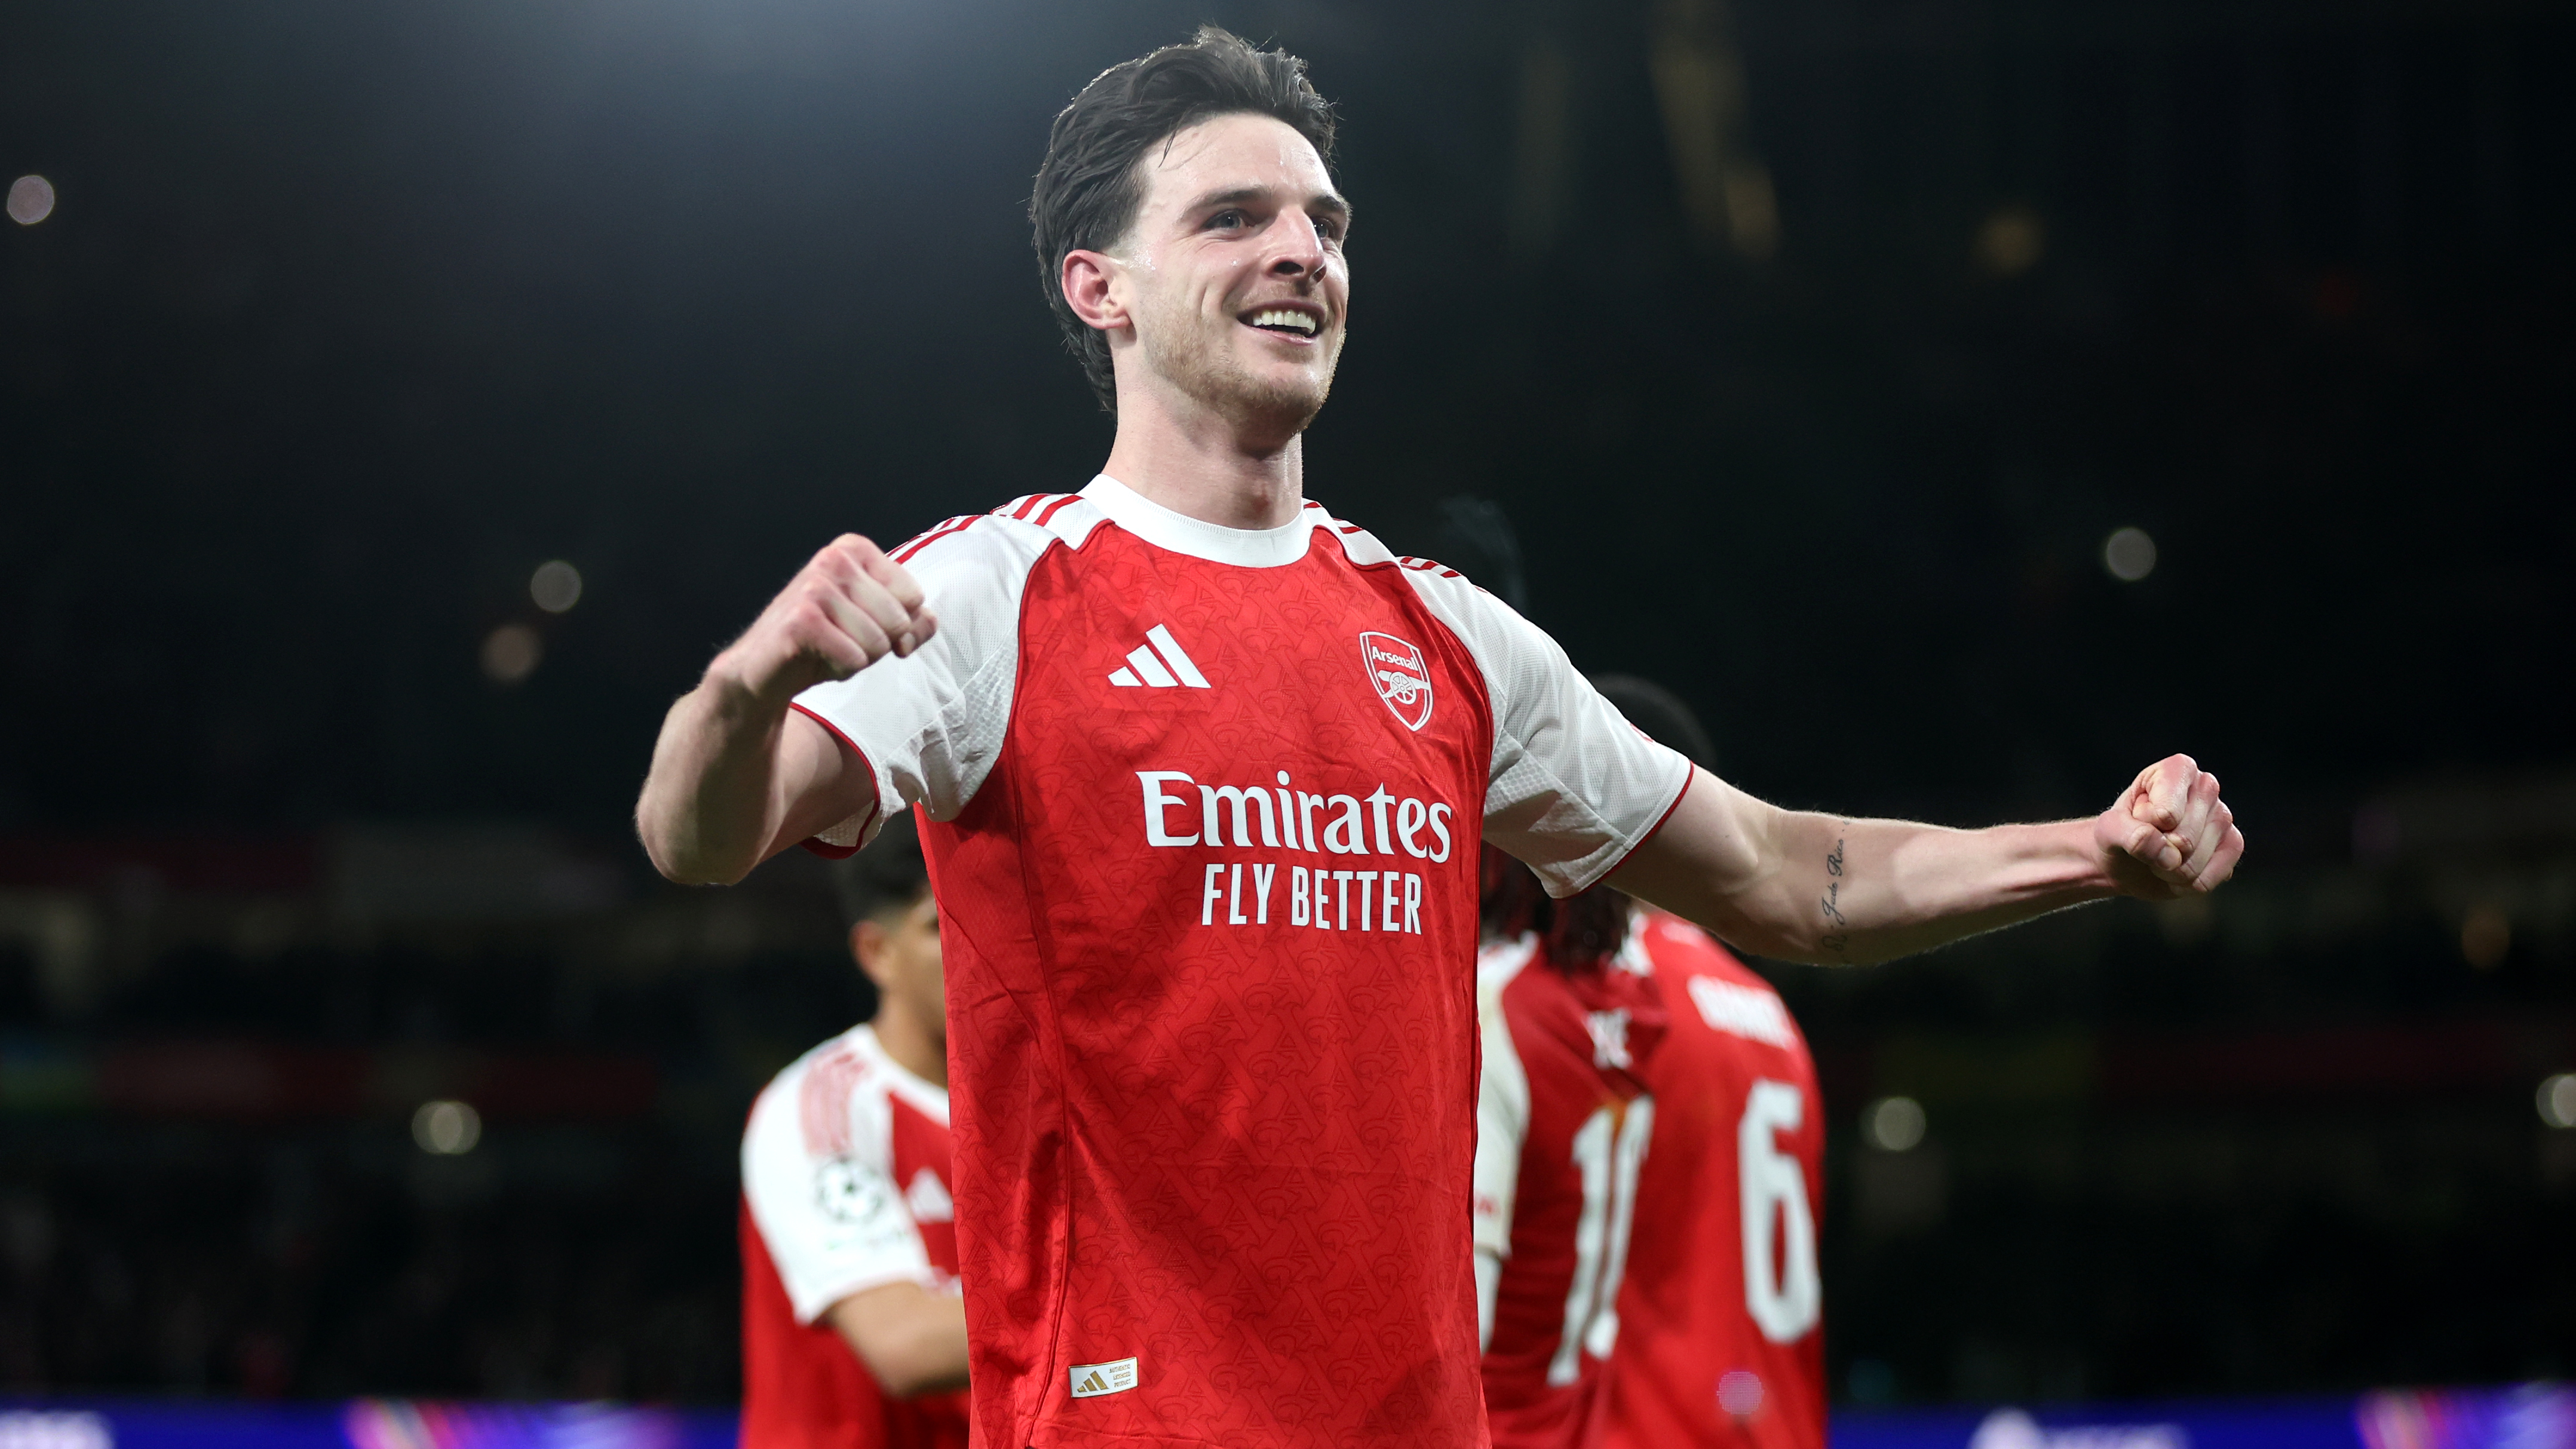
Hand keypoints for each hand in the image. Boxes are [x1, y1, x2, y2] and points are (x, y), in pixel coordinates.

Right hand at [706, 534, 936, 707]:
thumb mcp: (876, 628)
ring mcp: (815, 586)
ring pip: (878, 642)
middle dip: (877, 645)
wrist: (765, 668)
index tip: (866, 626)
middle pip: (898, 620)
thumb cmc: (825, 641)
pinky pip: (855, 657)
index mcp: (854, 549)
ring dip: (858, 659)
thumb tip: (930, 620)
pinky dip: (842, 669)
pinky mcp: (801, 620)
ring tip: (828, 649)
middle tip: (842, 641)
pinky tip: (817, 659)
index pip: (914, 596)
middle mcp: (834, 558)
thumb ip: (913, 621)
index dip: (898, 625)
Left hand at [2094, 754, 2242, 899]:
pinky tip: (2177, 871)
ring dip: (2169, 871)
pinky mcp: (2232, 845)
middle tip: (2149, 841)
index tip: (2137, 818)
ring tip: (2160, 855)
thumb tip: (2171, 855)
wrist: (2126, 859)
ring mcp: (2223, 816)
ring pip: (2196, 861)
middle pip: (2184, 839)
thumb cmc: (2119, 834)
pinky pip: (2212, 877)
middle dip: (2157, 852)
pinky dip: (2187, 884)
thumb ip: (2132, 835)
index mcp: (2178, 769)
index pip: (2166, 814)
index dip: (2144, 826)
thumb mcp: (2109, 830)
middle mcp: (2207, 787)